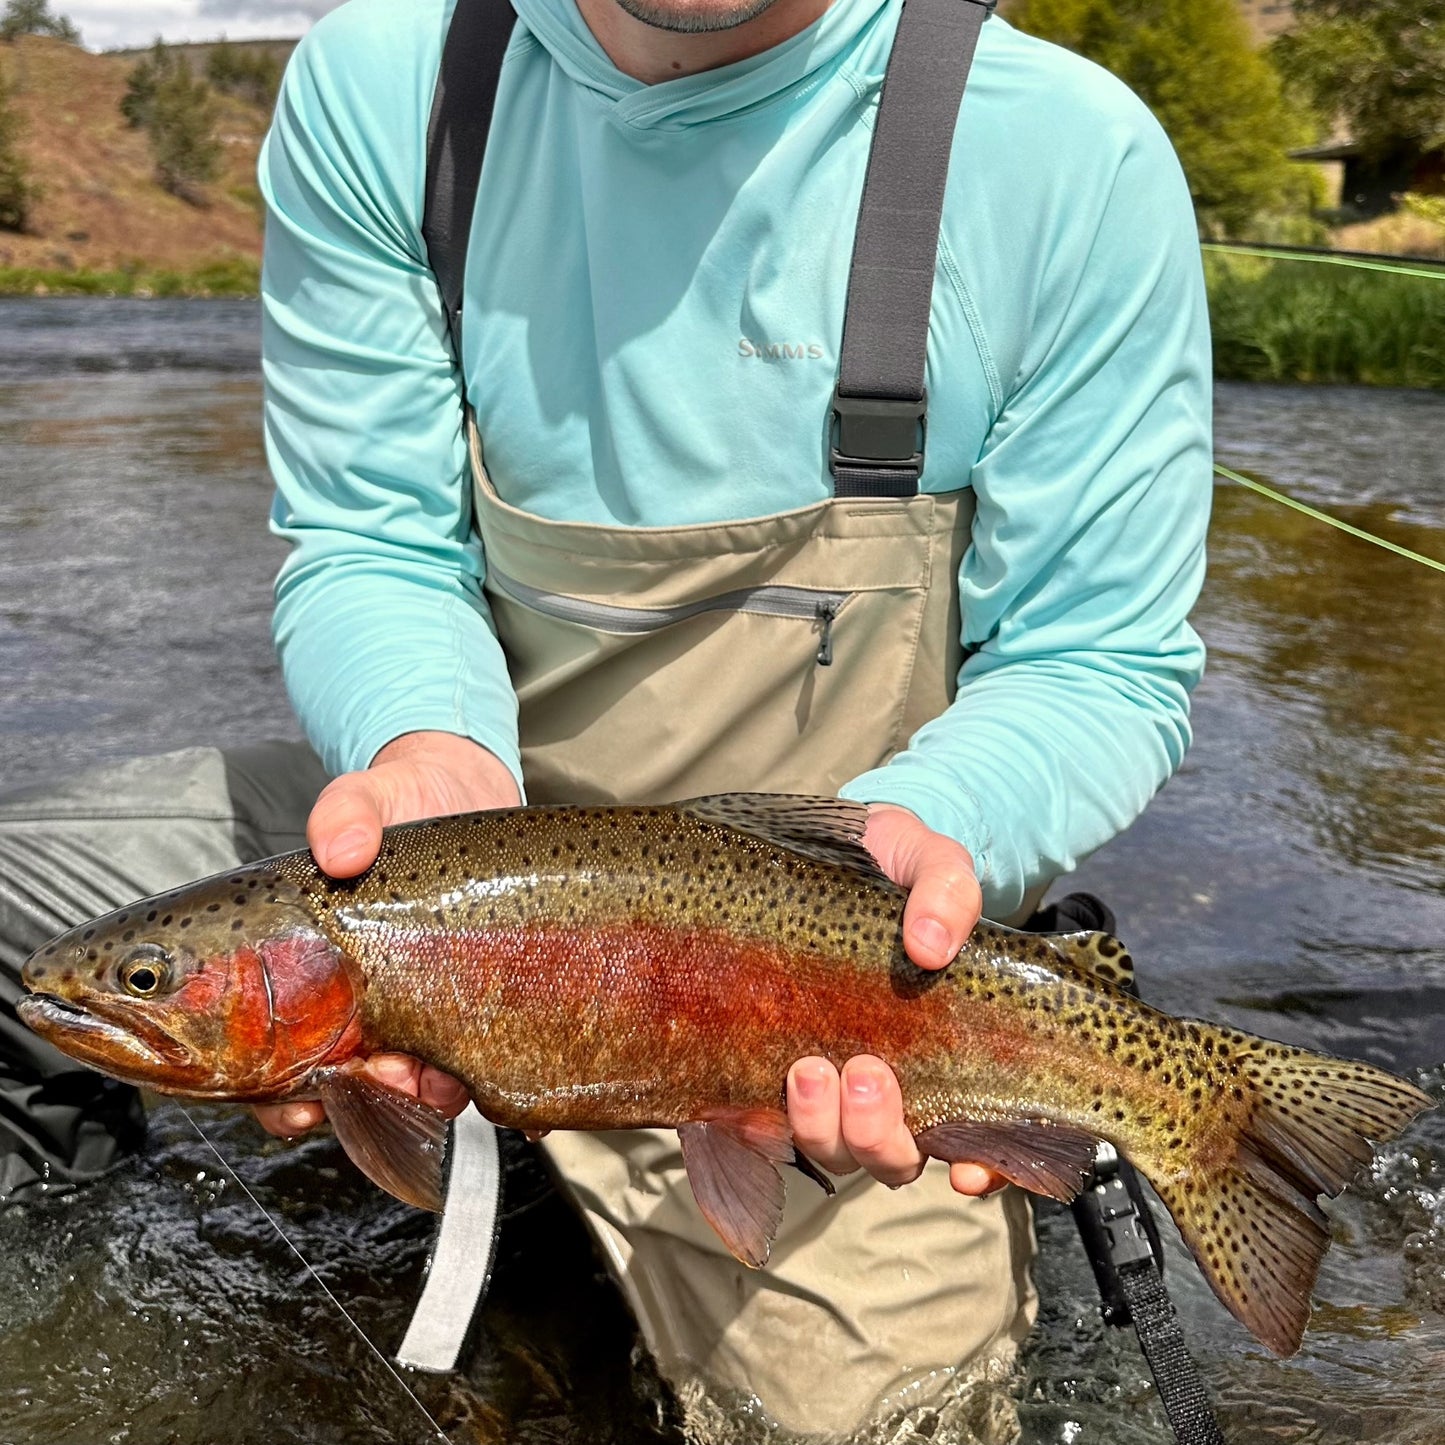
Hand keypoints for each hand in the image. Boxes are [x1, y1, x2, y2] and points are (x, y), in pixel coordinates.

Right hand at [254, 731, 519, 1138]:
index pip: (263, 1056)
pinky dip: (479, 1081)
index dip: (272, 1095)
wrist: (470, 791)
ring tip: (434, 1076)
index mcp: (301, 967)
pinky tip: (493, 1081)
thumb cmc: (398, 801)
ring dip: (418, 1094)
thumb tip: (339, 850)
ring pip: (405, 1084)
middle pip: (333, 1085)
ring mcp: (413, 1005)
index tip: (300, 1099)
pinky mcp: (469, 1000)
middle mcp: (351, 999)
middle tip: (382, 1075)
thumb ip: (343, 814)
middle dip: (355, 1101)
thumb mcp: (364, 798)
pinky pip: (470, 1061)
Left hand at [786, 804, 1004, 1197]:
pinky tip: (758, 1106)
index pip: (978, 1144)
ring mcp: (828, 1077)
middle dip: (877, 1135)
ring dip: (821, 1126)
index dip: (984, 1175)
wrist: (831, 849)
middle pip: (891, 1157)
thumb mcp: (931, 861)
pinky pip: (762, 1127)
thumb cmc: (896, 866)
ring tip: (808, 1068)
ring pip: (830, 1148)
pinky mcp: (765, 1063)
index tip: (969, 1171)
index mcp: (946, 1053)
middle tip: (865, 1072)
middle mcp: (890, 1082)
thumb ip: (948, 892)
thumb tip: (931, 948)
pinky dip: (764, 1130)